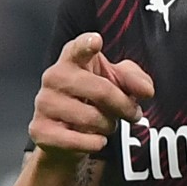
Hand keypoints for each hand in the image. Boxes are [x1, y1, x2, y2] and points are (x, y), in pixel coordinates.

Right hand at [29, 32, 153, 162]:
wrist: (67, 135)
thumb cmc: (93, 99)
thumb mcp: (118, 82)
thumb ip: (135, 79)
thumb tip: (146, 90)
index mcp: (73, 58)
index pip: (78, 48)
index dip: (87, 44)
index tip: (96, 41)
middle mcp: (54, 76)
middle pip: (101, 90)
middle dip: (124, 105)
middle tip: (133, 114)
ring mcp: (44, 103)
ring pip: (91, 118)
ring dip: (109, 125)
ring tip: (108, 124)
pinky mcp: (40, 130)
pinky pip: (77, 140)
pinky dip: (95, 143)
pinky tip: (97, 140)